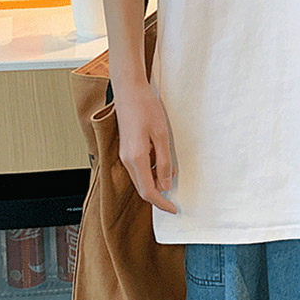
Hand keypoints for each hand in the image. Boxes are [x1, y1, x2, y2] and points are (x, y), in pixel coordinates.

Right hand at [114, 80, 177, 214]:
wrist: (129, 91)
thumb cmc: (146, 108)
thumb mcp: (161, 135)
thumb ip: (164, 161)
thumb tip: (167, 184)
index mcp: (136, 159)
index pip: (148, 191)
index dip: (161, 203)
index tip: (174, 209)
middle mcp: (126, 160)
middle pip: (142, 187)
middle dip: (159, 194)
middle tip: (175, 194)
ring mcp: (124, 155)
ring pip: (141, 178)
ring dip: (156, 180)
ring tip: (172, 171)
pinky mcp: (126, 149)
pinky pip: (139, 167)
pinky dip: (151, 170)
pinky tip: (162, 159)